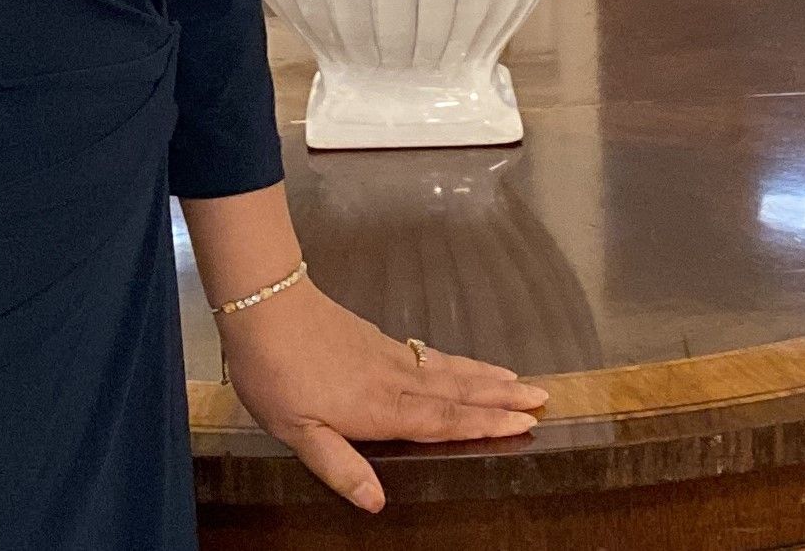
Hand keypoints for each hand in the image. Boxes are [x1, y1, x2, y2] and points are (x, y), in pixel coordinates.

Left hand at [216, 278, 546, 513]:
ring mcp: (384, 354)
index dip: (484, 423)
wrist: (262, 302)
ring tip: (515, 378)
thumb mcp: (297, 431)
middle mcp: (392, 379)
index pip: (443, 420)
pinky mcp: (371, 338)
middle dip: (499, 395)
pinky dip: (450, 360)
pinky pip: (424, 354)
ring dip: (482, 375)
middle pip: (456, 389)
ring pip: (443, 368)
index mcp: (379, 407)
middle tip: (541, 396)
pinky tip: (454, 364)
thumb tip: (377, 503)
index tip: (523, 422)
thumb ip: (339, 466)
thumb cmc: (275, 371)